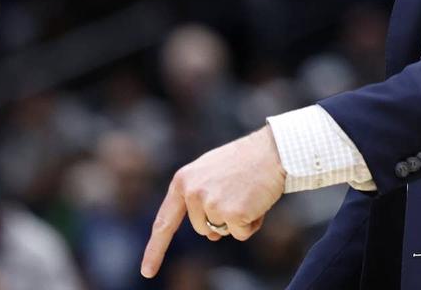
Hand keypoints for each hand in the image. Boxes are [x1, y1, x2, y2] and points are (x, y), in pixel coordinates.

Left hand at [140, 127, 286, 277]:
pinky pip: (241, 233)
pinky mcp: (231, 213)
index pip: (165, 221)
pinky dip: (252, 223)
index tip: (148, 272)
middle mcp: (192, 193)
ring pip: (222, 232)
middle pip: (201, 229)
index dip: (156, 249)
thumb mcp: (211, 173)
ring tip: (248, 193)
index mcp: (183, 180)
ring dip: (238, 220)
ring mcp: (210, 204)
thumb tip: (211, 234)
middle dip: (221, 219)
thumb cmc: (245, 160)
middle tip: (237, 192)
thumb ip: (201, 199)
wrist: (272, 150)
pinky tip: (257, 201)